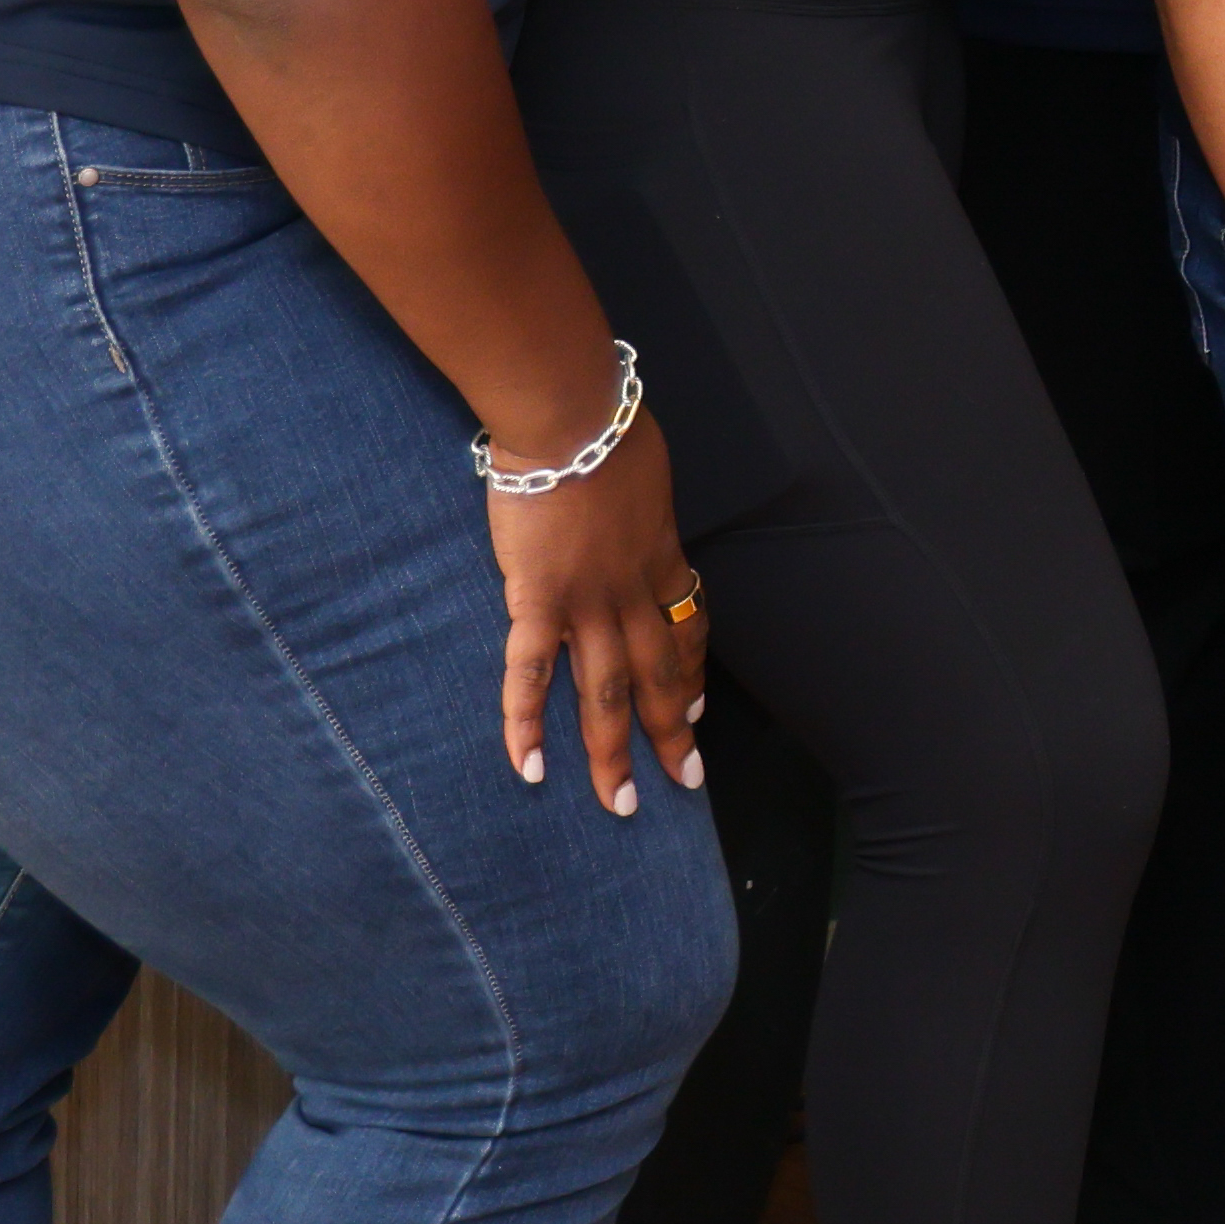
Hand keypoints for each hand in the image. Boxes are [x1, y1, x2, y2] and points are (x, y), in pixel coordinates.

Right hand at [484, 424, 710, 810]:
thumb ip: (640, 508)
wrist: (571, 420)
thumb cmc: (608, 430)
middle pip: (659, 676)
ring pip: (606, 692)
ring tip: (618, 802)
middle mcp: (632, 592)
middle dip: (672, 733)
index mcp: (661, 559)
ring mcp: (585, 602)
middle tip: (684, 780)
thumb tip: (633, 507)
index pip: (687, 630)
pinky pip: (531, 674)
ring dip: (612, 752)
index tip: (697, 708)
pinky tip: (529, 767)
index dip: (692, 673)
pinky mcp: (536, 600)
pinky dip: (527, 724)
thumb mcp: (647, 473)